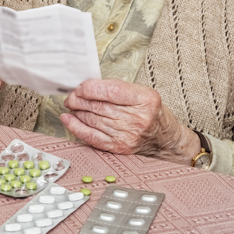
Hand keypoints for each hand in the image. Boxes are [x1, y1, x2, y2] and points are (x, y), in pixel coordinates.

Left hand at [61, 79, 199, 164]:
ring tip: (71, 105)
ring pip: (93, 120)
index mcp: (145, 99)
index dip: (90, 88)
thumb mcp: (142, 92)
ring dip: (77, 111)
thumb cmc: (151, 112)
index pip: (110, 91)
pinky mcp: (119, 147)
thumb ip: (116, 87)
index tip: (79, 86)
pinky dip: (77, 127)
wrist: (165, 138)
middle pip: (99, 106)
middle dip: (78, 99)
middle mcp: (138, 118)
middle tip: (70, 95)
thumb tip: (87, 86)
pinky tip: (68, 119)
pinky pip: (92, 137)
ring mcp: (128, 135)